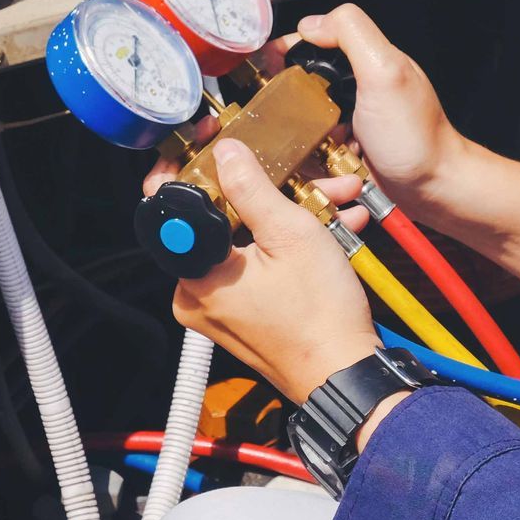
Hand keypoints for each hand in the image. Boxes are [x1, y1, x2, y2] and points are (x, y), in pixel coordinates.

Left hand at [170, 139, 378, 402]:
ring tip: (333, 197)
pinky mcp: (242, 313)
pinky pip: (256, 264)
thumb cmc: (322, 317)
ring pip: (245, 239)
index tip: (212, 144)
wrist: (347, 375)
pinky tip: (330, 223)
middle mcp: (196, 293)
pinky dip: (287, 245)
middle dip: (267, 189)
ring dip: (290, 213)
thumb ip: (251, 188)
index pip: (172, 205)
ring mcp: (219, 305)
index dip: (193, 166)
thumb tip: (225, 153)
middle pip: (219, 219)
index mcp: (196, 274)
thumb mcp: (290, 235)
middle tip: (296, 170)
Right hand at [285, 4, 467, 220]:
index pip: (314, 39)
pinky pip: (315, 145)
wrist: (434, 190)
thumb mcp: (384, 71)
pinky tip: (322, 161)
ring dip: (300, 130)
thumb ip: (351, 33)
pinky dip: (312, 154)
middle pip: (303, 79)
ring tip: (307, 141)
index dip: (287, 50)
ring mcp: (353, 117)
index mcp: (366, 58)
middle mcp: (359, 85)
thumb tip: (312, 21)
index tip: (268, 67)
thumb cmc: (417, 139)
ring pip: (305, 115)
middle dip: (289, 97)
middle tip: (283, 113)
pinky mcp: (348, 147)